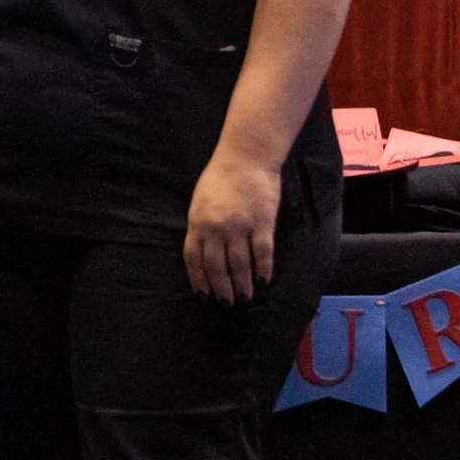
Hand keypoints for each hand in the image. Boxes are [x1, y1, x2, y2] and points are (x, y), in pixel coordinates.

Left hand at [183, 154, 280, 302]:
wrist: (246, 156)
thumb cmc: (221, 176)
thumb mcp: (200, 201)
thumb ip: (201, 226)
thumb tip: (203, 253)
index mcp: (197, 222)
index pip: (194, 258)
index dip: (198, 279)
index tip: (203, 294)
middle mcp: (216, 228)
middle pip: (216, 266)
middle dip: (221, 289)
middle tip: (227, 302)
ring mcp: (239, 226)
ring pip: (239, 265)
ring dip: (242, 284)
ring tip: (246, 297)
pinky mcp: (261, 223)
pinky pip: (262, 253)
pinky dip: (264, 269)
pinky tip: (265, 279)